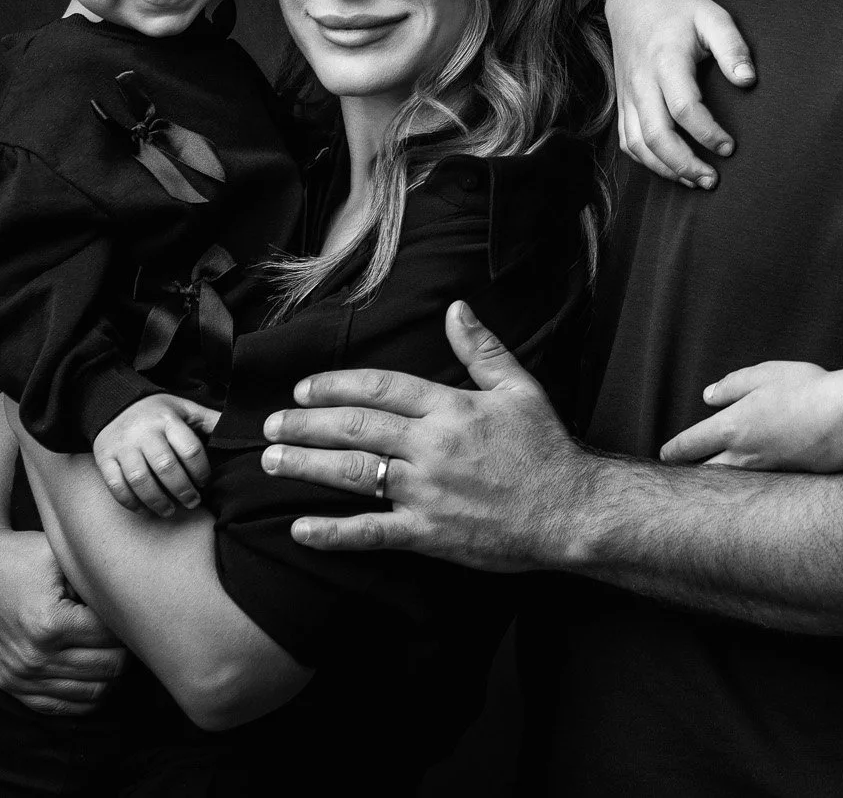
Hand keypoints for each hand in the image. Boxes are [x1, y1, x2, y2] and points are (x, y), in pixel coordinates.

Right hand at [0, 522, 125, 715]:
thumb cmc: (24, 555)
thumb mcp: (62, 555)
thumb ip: (98, 577)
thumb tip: (140, 596)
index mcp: (49, 623)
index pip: (113, 637)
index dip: (130, 622)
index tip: (136, 610)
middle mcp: (34, 657)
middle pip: (108, 667)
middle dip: (128, 650)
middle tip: (134, 632)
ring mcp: (21, 676)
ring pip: (92, 692)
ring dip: (113, 675)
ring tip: (120, 650)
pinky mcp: (11, 686)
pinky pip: (63, 706)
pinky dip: (88, 695)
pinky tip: (99, 674)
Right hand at [92, 393, 218, 514]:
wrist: (115, 403)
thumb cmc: (157, 412)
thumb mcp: (184, 409)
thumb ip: (208, 421)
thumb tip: (237, 431)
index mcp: (167, 420)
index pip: (189, 449)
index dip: (201, 470)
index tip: (205, 482)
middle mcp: (144, 433)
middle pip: (166, 467)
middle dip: (182, 490)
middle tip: (192, 502)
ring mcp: (123, 446)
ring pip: (139, 479)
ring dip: (156, 500)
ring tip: (169, 510)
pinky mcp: (105, 458)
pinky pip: (116, 485)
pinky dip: (130, 502)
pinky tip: (144, 509)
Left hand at [260, 302, 596, 571]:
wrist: (572, 510)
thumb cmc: (547, 448)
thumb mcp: (519, 387)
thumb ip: (482, 348)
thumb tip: (455, 309)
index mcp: (450, 408)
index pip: (379, 388)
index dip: (334, 386)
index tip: (303, 389)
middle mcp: (431, 447)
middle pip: (354, 428)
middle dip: (305, 425)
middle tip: (270, 426)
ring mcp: (427, 492)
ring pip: (353, 474)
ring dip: (306, 465)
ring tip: (271, 461)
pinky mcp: (429, 534)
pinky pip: (371, 533)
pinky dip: (333, 533)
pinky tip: (301, 529)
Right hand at [606, 0, 754, 188]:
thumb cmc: (679, 9)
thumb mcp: (712, 16)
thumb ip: (733, 47)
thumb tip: (748, 80)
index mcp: (666, 61)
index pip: (684, 108)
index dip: (708, 133)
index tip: (730, 147)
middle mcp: (642, 82)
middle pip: (656, 135)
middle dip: (685, 164)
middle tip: (713, 180)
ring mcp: (628, 94)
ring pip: (638, 144)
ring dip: (666, 169)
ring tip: (695, 182)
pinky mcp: (622, 101)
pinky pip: (627, 140)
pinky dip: (647, 161)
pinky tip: (671, 168)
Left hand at [659, 361, 842, 472]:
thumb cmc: (807, 390)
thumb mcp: (765, 374)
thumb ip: (733, 384)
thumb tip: (709, 396)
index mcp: (732, 427)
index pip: (691, 444)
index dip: (674, 450)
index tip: (664, 455)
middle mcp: (744, 455)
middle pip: (707, 471)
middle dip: (692, 474)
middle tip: (680, 476)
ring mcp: (767, 470)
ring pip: (733, 480)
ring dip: (718, 480)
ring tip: (710, 479)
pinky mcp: (789, 478)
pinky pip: (759, 483)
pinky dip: (747, 483)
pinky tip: (751, 480)